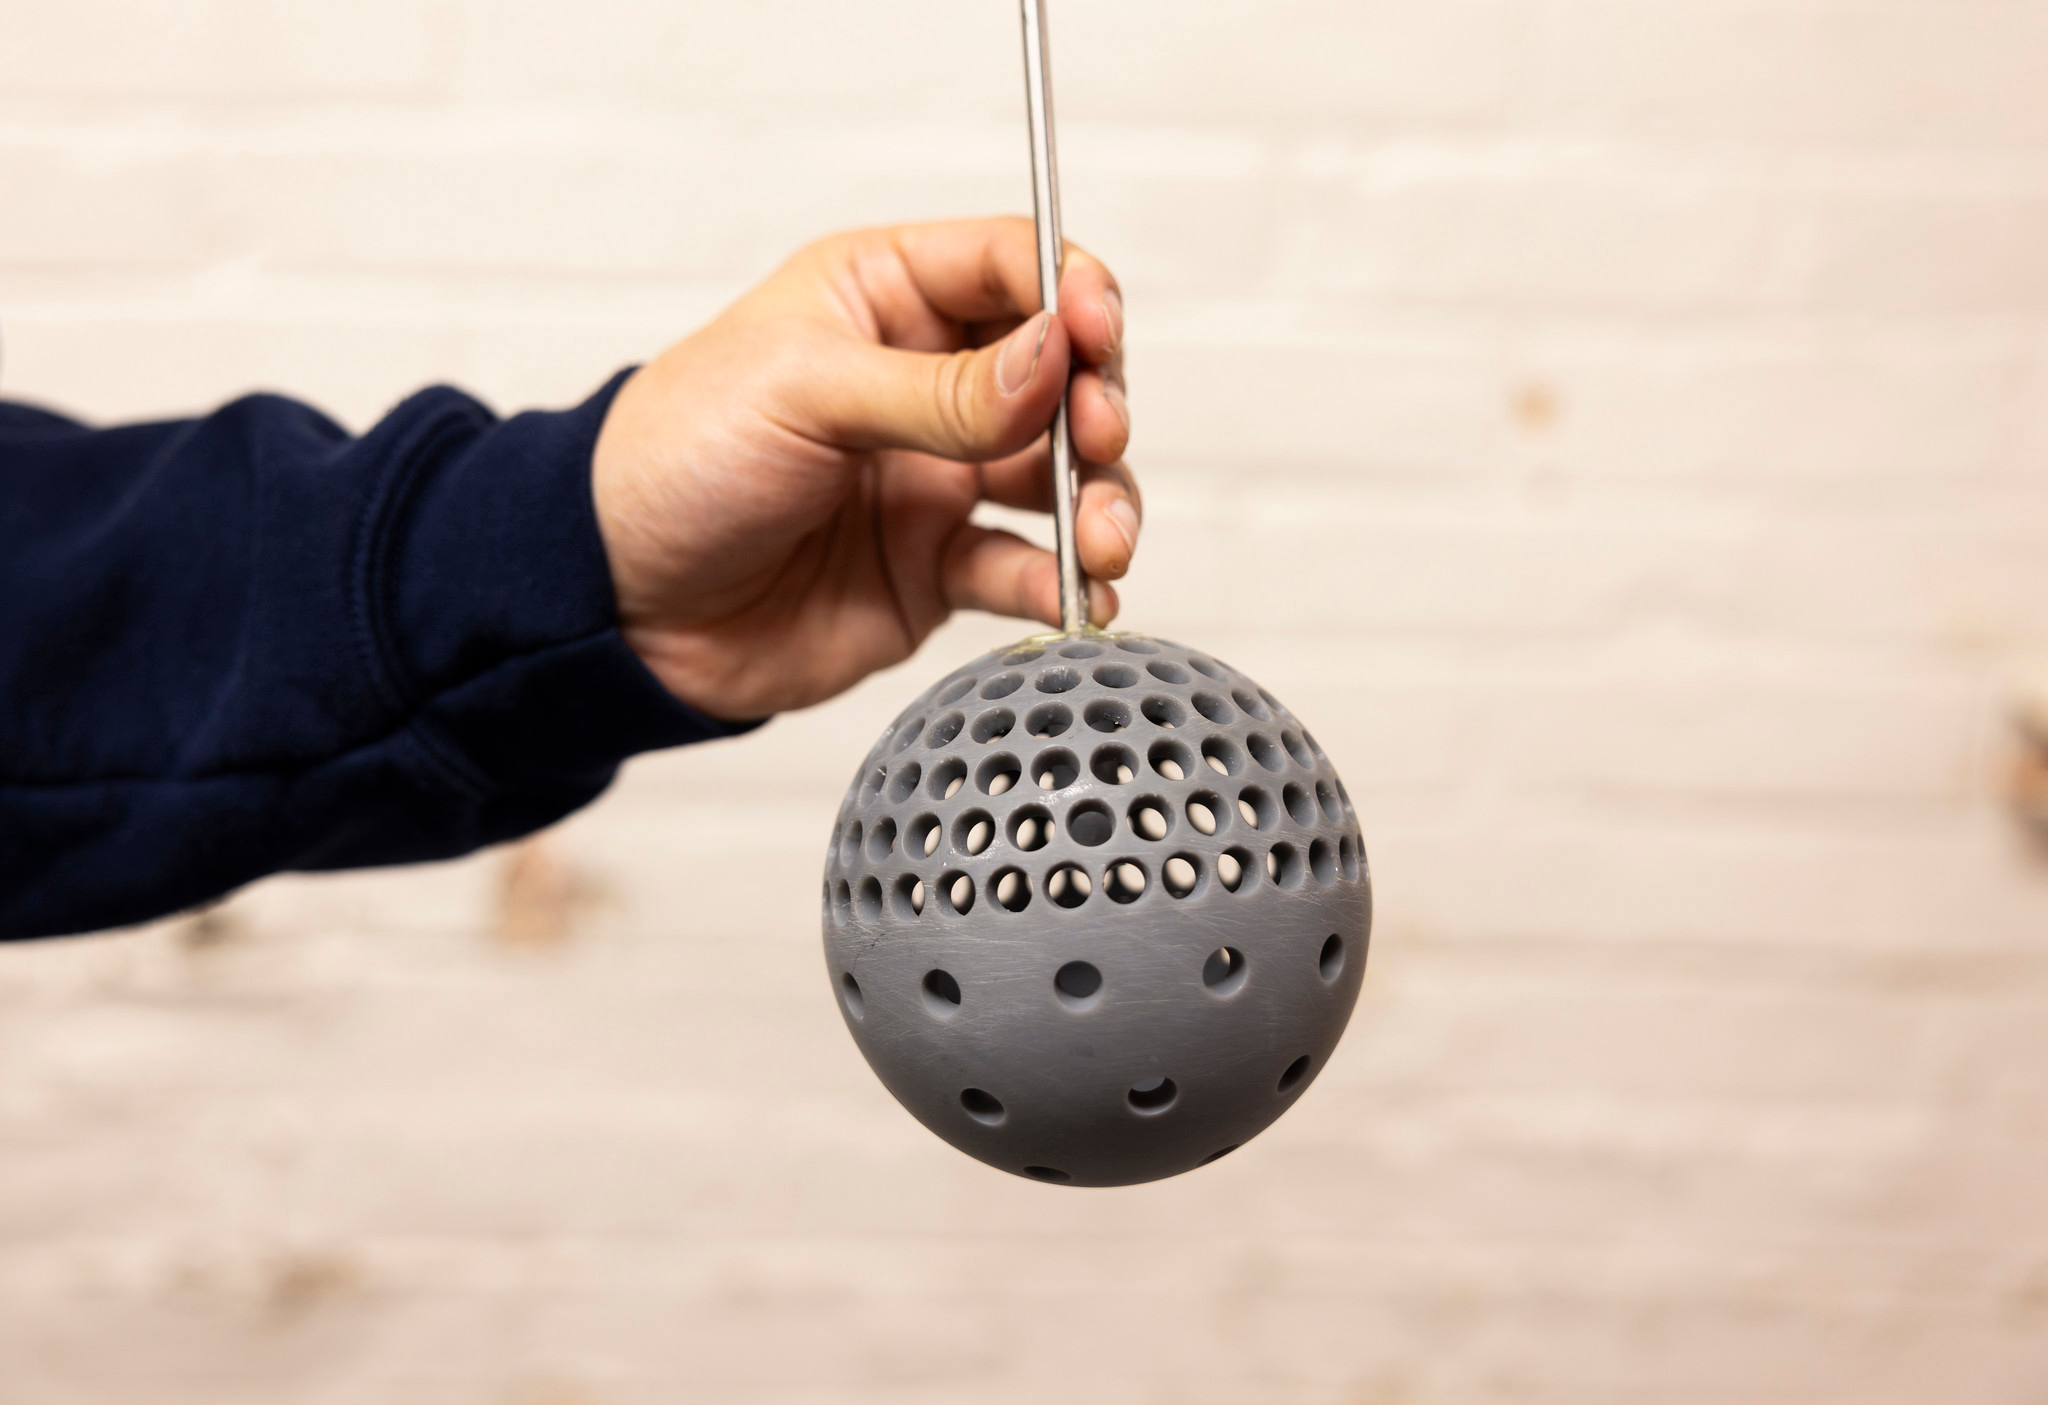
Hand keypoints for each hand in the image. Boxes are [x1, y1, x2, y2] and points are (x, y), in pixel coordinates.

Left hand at [590, 218, 1137, 720]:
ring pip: (1063, 478)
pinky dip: (1062, 583)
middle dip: (1098, 406)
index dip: (1073, 293)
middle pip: (1063, 374)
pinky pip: (1024, 567)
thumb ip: (939, 389)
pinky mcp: (936, 569)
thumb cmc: (676, 460)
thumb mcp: (802, 393)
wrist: (619, 604)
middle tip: (1097, 438)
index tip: (1093, 336)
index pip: (1015, 266)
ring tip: (1099, 541)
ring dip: (1101, 504)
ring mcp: (939, 479)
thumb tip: (1056, 359)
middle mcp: (928, 384)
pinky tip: (1075, 597)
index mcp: (885, 299)